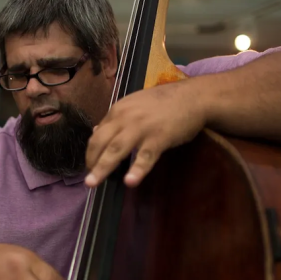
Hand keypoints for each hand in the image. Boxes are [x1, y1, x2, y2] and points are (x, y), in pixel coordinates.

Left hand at [85, 80, 204, 187]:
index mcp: (118, 110)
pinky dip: (137, 169)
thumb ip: (116, 119)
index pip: (98, 133)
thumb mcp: (134, 105)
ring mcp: (141, 128)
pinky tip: (130, 182)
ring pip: (116, 149)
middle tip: (88, 179)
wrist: (192, 97)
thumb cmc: (164, 102)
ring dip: (102, 167)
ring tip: (92, 183)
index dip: (91, 151)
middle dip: (91, 161)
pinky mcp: (159, 138)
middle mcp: (125, 118)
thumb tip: (96, 131)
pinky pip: (145, 156)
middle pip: (101, 142)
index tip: (90, 164)